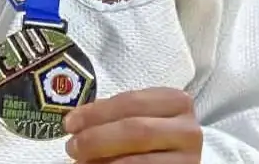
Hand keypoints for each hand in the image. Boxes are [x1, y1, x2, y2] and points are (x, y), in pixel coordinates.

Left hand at [63, 88, 201, 162]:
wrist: (176, 159)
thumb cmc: (154, 136)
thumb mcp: (139, 117)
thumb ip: (112, 114)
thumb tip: (74, 121)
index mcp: (177, 102)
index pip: (131, 102)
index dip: (96, 113)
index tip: (69, 124)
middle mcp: (188, 129)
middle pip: (135, 130)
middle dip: (97, 138)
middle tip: (72, 147)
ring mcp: (189, 158)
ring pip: (137, 161)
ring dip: (101, 162)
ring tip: (81, 163)